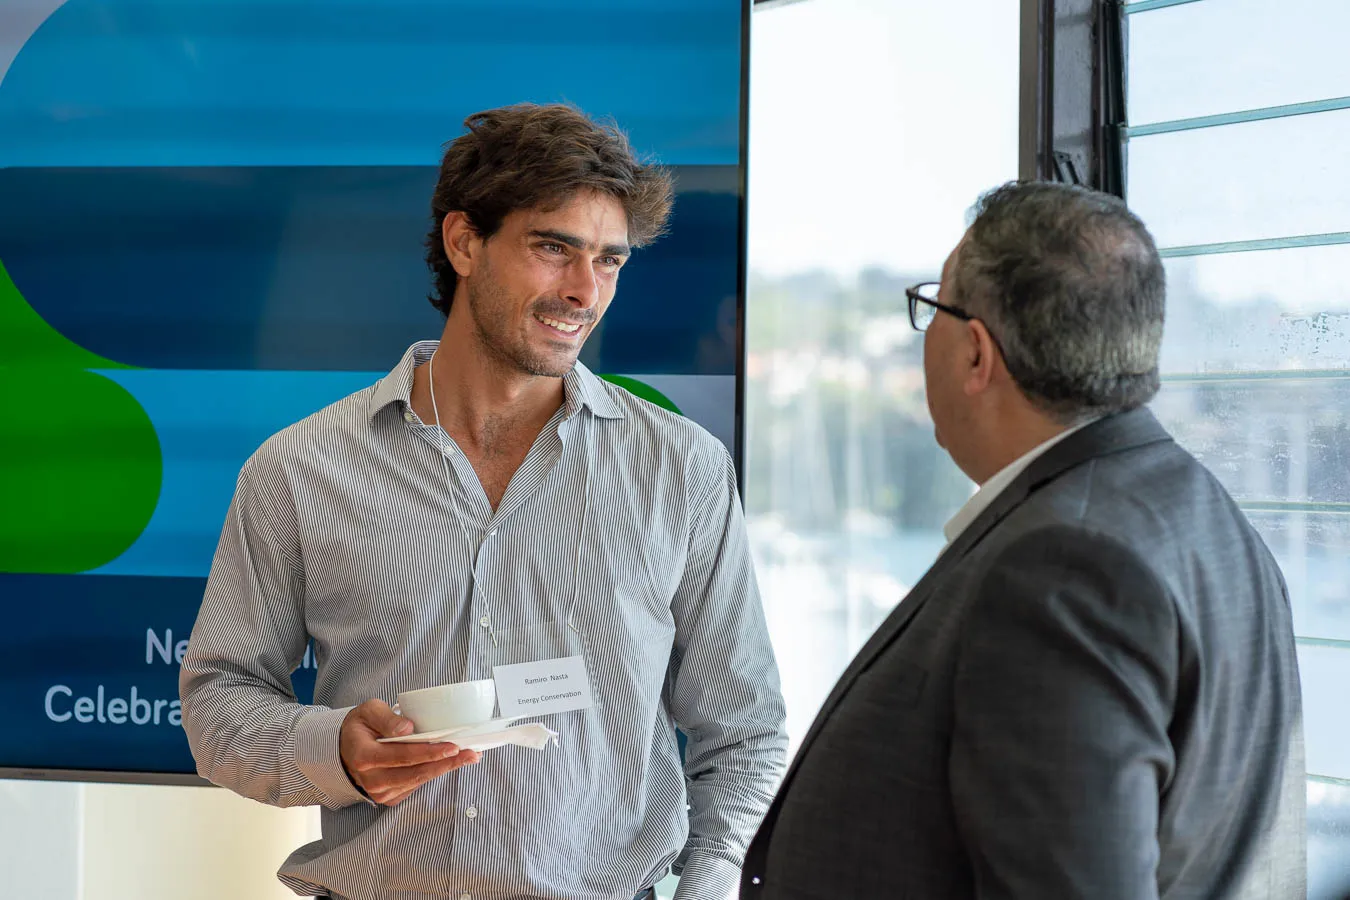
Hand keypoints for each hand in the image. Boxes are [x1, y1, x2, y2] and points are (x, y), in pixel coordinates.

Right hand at [338, 699, 480, 804]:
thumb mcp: (368, 711)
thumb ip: (386, 718)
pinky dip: (434, 773)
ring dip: (445, 769)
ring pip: (418, 781)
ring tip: (469, 757)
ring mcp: (380, 792)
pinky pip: (416, 785)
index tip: (452, 746)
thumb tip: (408, 727)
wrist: (346, 750)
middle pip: (415, 773)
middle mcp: (371, 779)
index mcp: (364, 756)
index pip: (402, 755)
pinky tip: (451, 763)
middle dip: (446, 763)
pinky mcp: (389, 797)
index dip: (429, 752)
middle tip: (471, 753)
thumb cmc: (360, 727)